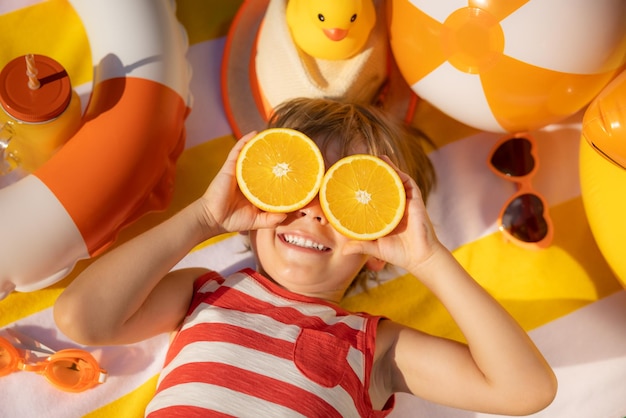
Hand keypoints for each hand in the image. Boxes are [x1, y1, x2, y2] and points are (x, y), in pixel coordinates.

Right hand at [198, 132, 286, 235]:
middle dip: (273, 156)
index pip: (270, 178)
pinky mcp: (230, 167)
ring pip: (252, 154)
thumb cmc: (233, 220)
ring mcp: (239, 171)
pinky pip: (238, 150)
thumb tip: (287, 215)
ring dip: (261, 144)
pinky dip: (245, 140)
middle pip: (262, 163)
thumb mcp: (257, 221)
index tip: (294, 168)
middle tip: (287, 148)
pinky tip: (255, 133)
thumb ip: (271, 219)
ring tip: (274, 136)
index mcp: (255, 189)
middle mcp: (248, 178)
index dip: (280, 172)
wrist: (213, 218)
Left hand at [342, 157, 443, 273]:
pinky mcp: (415, 200)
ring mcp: (406, 202)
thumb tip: (342, 251)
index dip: (367, 187)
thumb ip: (360, 245)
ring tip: (378, 158)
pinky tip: (389, 166)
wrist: (420, 257)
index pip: (375, 196)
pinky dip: (398, 173)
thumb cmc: (399, 253)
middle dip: (377, 174)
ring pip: (396, 180)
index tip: (354, 179)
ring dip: (388, 168)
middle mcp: (396, 205)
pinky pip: (407, 182)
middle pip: (385, 185)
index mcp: (386, 214)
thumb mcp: (374, 247)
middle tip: (364, 162)